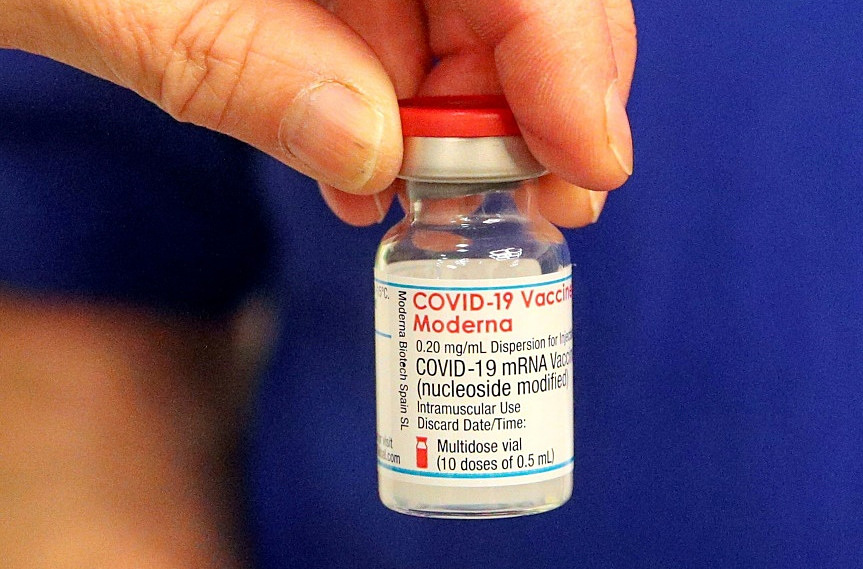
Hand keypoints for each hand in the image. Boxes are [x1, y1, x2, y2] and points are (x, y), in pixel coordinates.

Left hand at [1, 0, 635, 226]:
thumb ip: (236, 63)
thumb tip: (369, 155)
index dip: (568, 53)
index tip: (592, 162)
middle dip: (541, 102)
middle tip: (548, 206)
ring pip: (469, 28)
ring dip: (476, 133)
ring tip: (453, 213)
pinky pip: (398, 48)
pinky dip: (405, 126)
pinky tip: (377, 181)